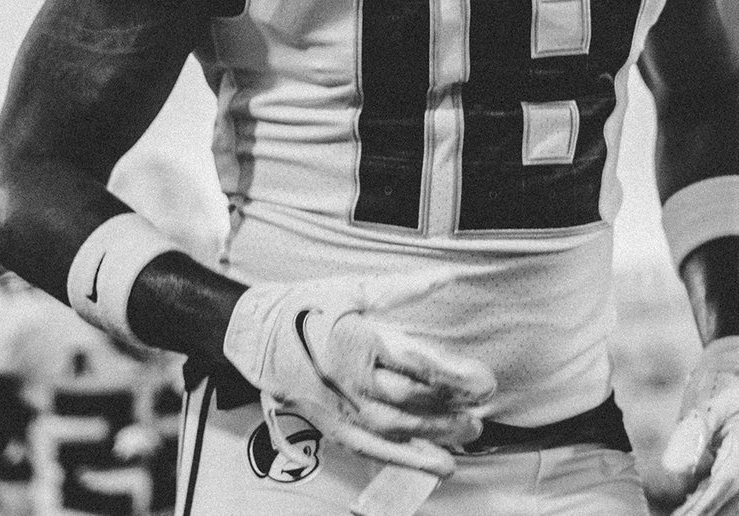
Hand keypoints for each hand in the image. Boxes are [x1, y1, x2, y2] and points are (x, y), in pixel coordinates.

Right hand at [221, 272, 494, 477]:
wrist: (253, 335)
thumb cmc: (306, 306)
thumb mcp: (355, 287)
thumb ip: (406, 287)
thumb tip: (449, 274)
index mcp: (357, 339)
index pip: (415, 363)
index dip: (453, 375)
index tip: (483, 379)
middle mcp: (348, 379)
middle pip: (410, 401)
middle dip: (452, 407)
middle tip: (484, 404)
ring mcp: (339, 408)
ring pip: (396, 431)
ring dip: (437, 435)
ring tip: (470, 432)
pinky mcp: (332, 426)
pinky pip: (373, 450)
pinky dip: (408, 461)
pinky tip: (438, 463)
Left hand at [661, 335, 738, 515]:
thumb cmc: (722, 396)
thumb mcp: (705, 406)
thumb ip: (691, 434)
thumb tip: (674, 468)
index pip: (726, 482)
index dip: (703, 505)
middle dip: (710, 515)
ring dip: (719, 514)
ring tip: (688, 510)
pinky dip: (726, 511)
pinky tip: (700, 506)